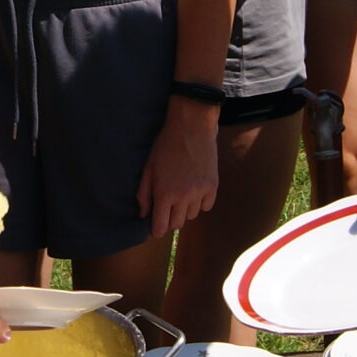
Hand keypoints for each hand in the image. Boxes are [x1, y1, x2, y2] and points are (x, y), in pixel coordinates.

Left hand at [137, 98, 218, 237]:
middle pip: (177, 224)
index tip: (156, 227)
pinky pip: (206, 206)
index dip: (157, 230)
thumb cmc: (165, 145)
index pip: (161, 227)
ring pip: (192, 216)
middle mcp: (183, 197)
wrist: (191, 126)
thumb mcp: (148, 168)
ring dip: (185, 209)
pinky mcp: (213, 186)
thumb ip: (144, 193)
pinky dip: (200, 202)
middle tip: (167, 206)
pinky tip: (195, 189)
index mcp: (164, 194)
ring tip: (181, 193)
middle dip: (170, 219)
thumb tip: (143, 214)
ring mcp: (200, 192)